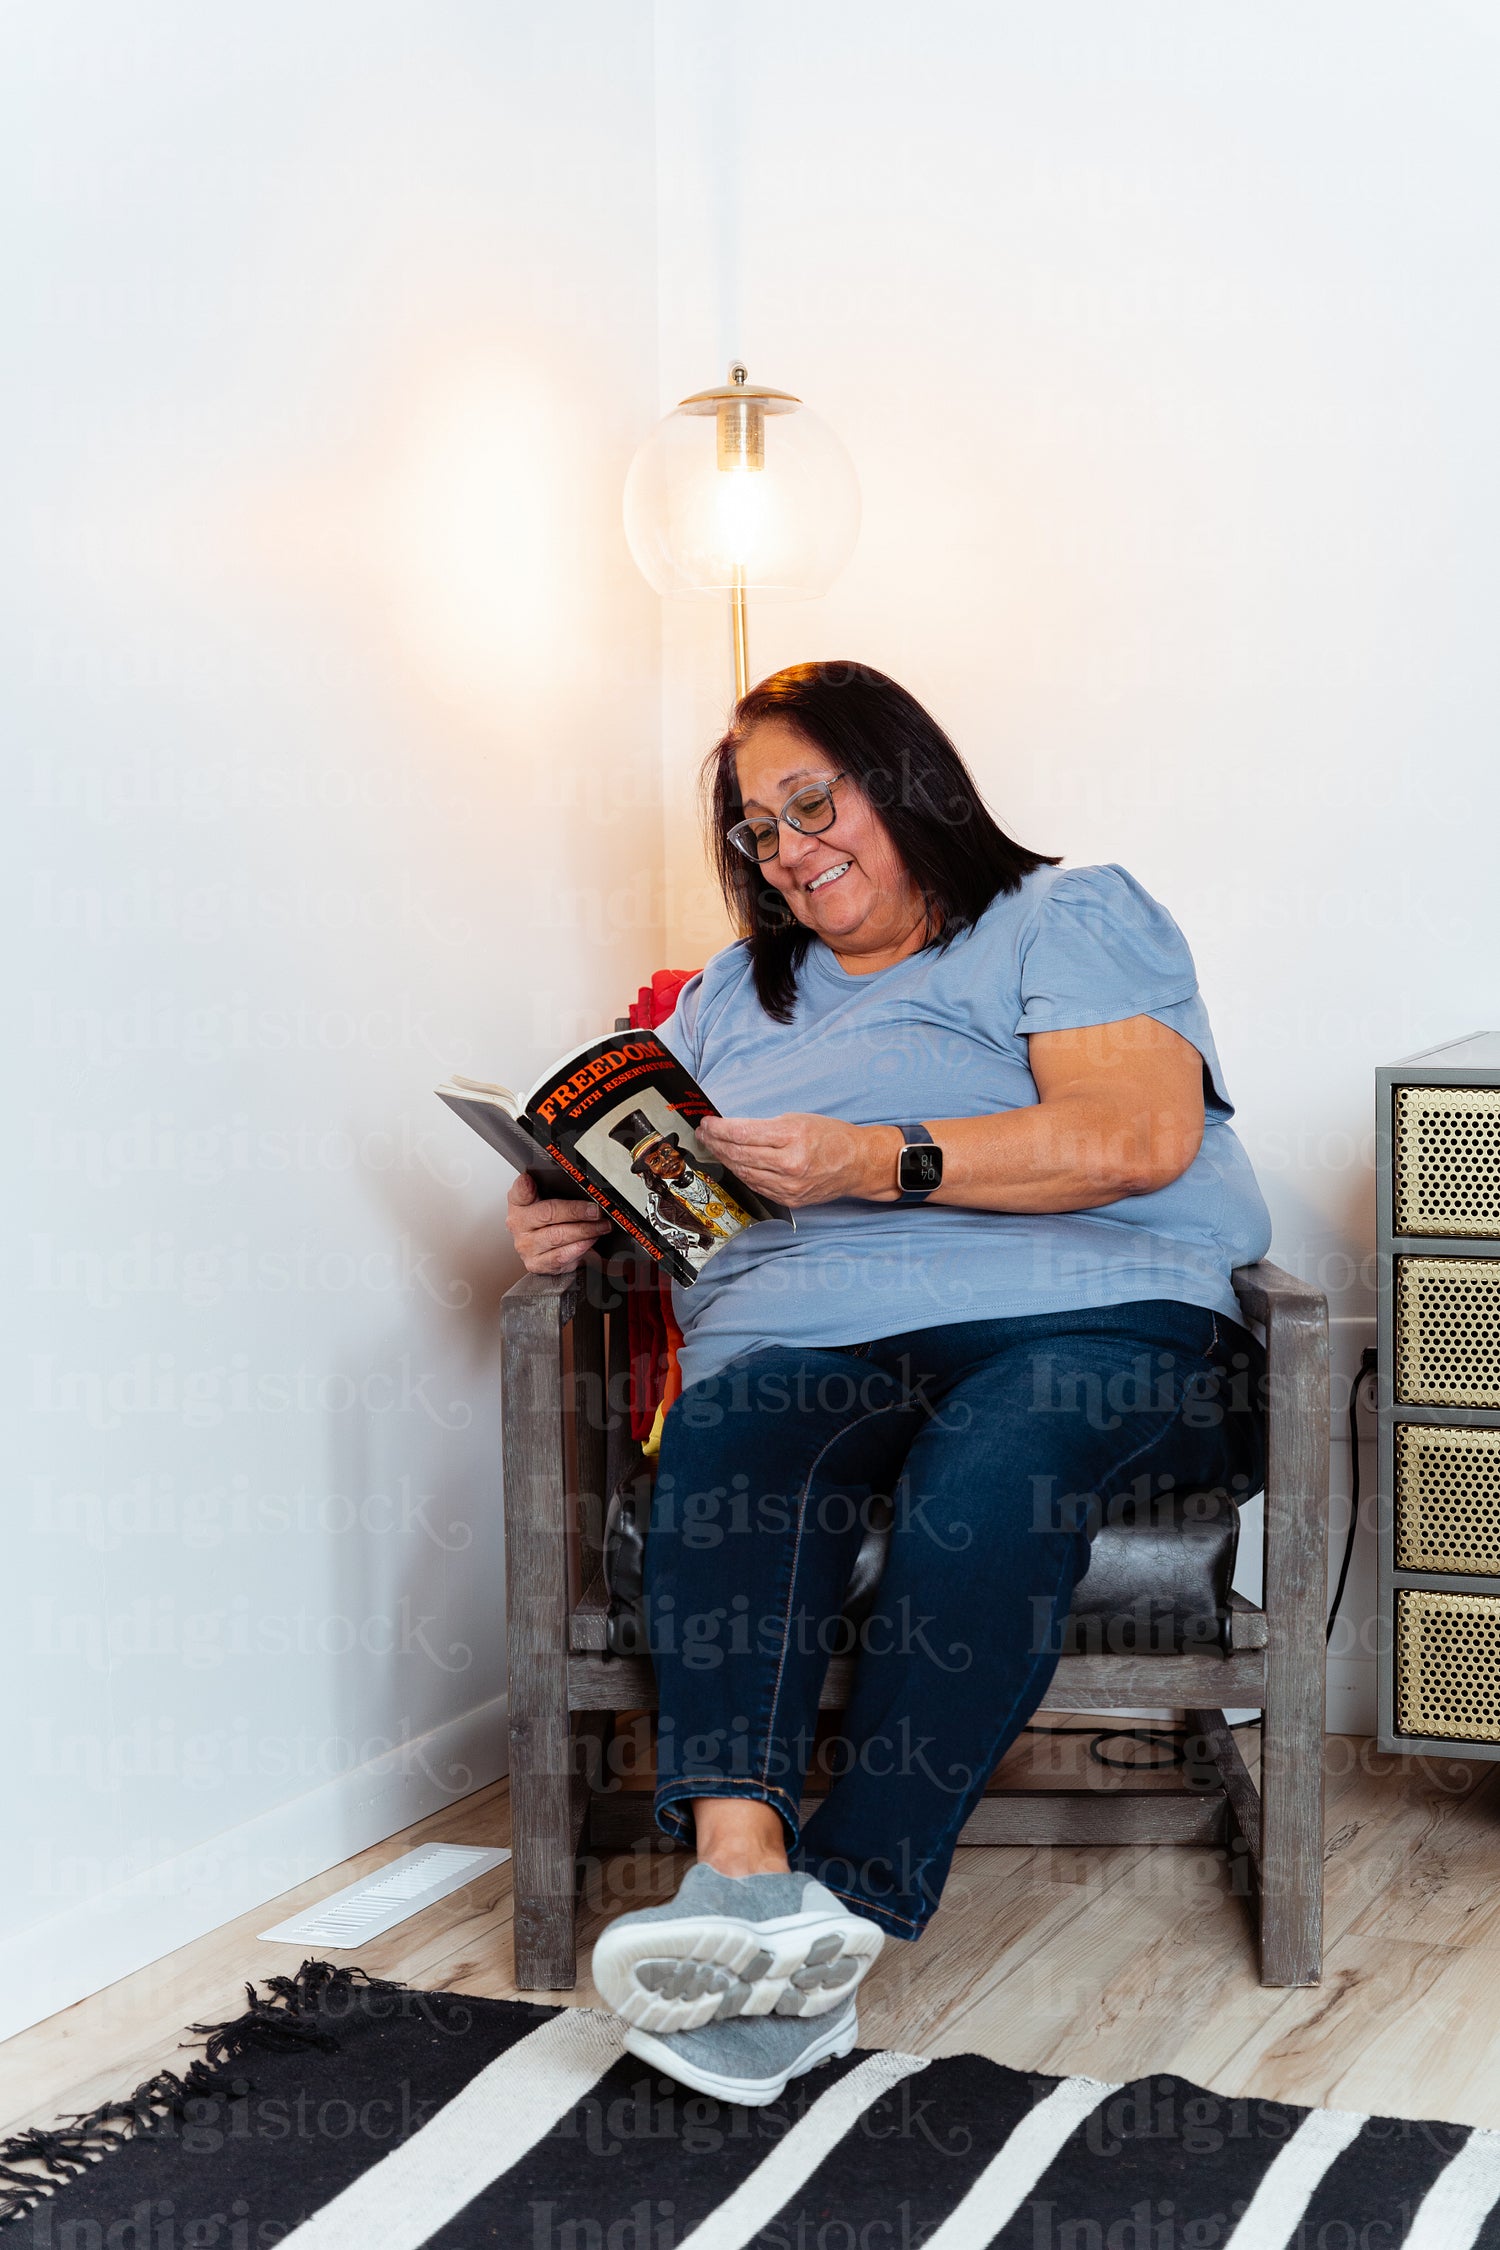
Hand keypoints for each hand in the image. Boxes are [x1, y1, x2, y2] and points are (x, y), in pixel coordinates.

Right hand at [506, 1169, 608, 1272]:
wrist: (545, 1250)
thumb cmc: (549, 1222)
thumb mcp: (548, 1200)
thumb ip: (553, 1187)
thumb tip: (574, 1182)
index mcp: (519, 1203)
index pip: (520, 1190)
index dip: (526, 1185)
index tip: (532, 1180)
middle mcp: (518, 1224)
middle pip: (548, 1213)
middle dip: (577, 1212)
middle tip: (597, 1211)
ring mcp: (526, 1246)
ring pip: (558, 1236)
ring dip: (585, 1231)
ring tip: (601, 1226)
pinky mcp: (536, 1264)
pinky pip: (560, 1257)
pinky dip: (579, 1249)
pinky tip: (590, 1242)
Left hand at [695, 1114, 901, 1207]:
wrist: (858, 1163)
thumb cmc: (831, 1137)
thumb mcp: (798, 1119)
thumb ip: (765, 1127)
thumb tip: (732, 1129)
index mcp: (793, 1137)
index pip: (743, 1133)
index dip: (719, 1129)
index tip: (707, 1123)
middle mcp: (790, 1164)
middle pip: (739, 1154)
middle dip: (716, 1143)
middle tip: (704, 1134)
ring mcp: (789, 1185)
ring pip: (744, 1172)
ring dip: (724, 1159)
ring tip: (713, 1147)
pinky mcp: (789, 1198)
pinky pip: (756, 1185)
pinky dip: (741, 1173)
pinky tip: (733, 1163)